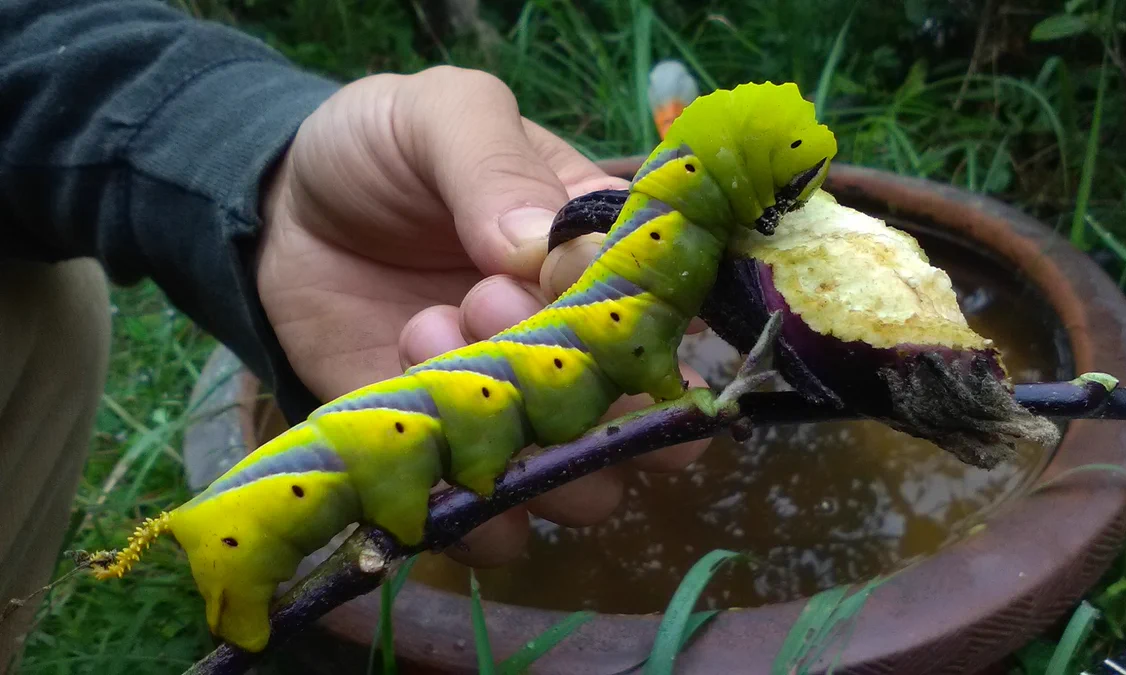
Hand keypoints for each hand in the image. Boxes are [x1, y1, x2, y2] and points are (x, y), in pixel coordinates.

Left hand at [256, 66, 709, 566]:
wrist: (281, 207)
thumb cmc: (381, 148)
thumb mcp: (441, 114)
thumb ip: (492, 164)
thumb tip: (538, 249)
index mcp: (595, 259)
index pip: (663, 317)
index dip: (626, 318)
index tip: (545, 282)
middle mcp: (572, 347)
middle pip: (642, 423)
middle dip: (581, 397)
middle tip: (483, 305)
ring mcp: (515, 412)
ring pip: (579, 487)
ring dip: (521, 446)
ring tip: (427, 335)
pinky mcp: (446, 460)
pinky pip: (493, 528)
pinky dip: (470, 514)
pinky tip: (415, 431)